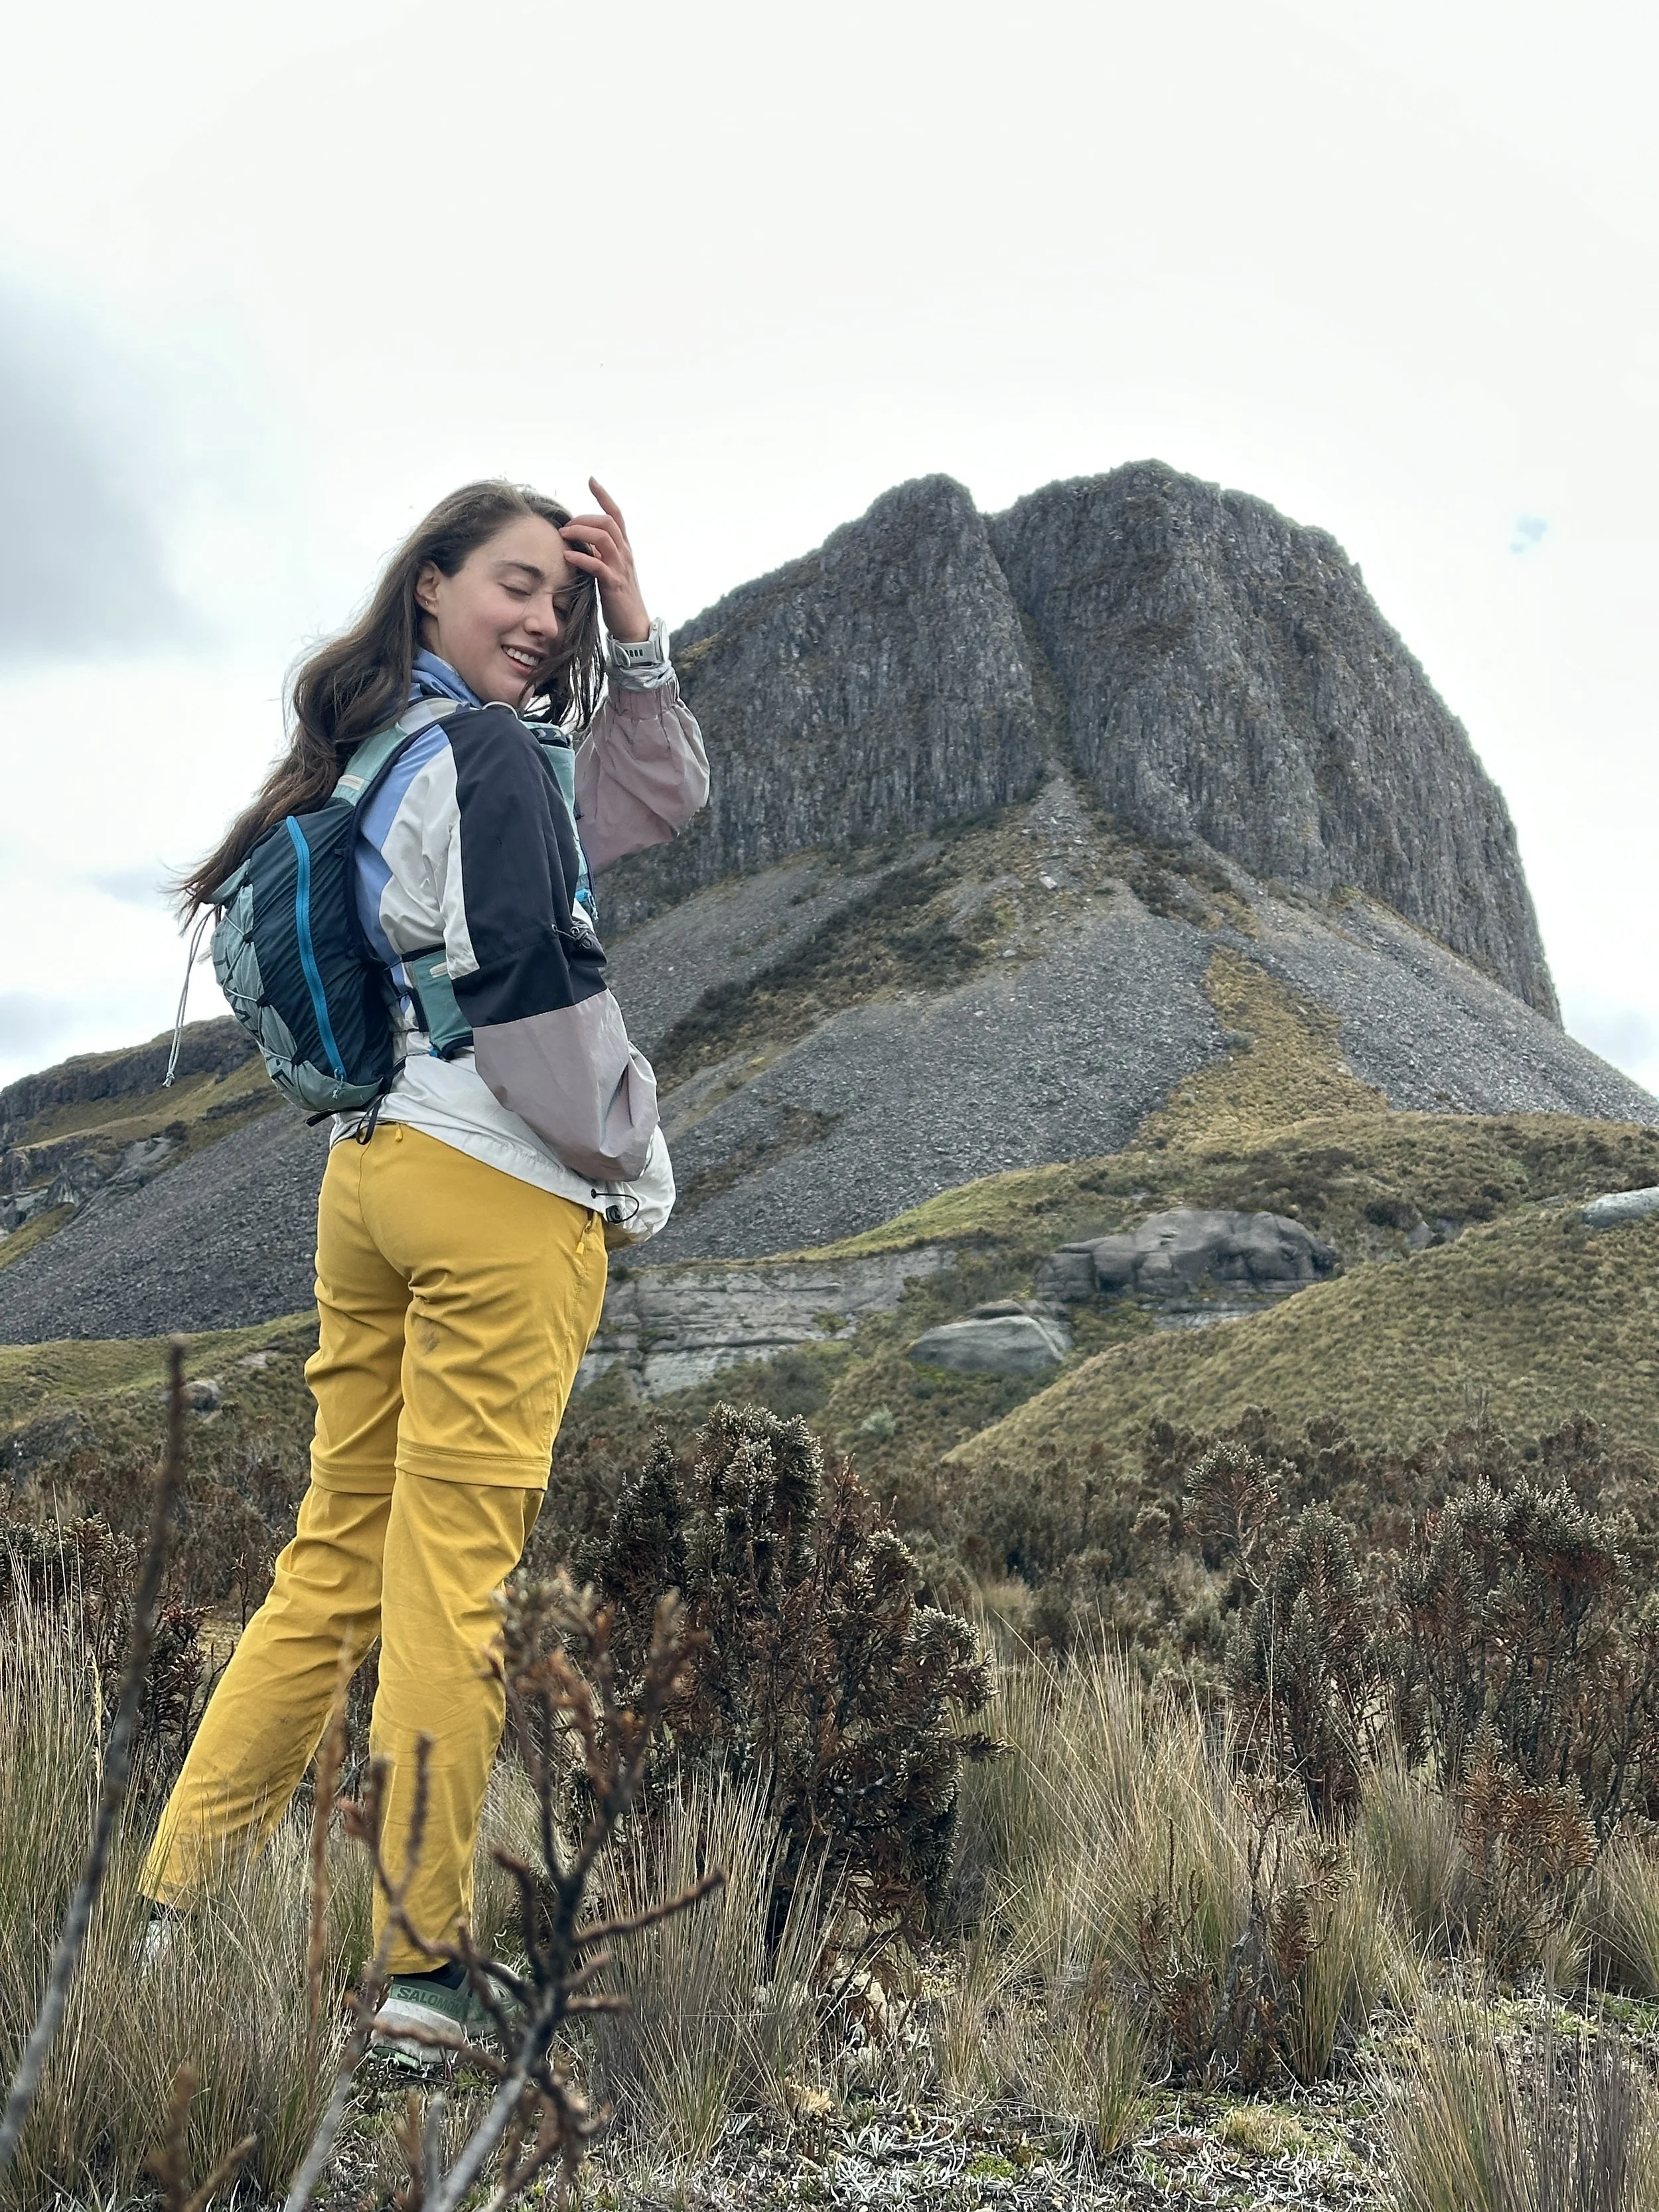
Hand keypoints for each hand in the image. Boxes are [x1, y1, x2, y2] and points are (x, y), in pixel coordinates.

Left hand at [560, 478, 650, 642]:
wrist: (634, 626)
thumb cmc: (618, 598)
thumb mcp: (609, 569)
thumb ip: (598, 553)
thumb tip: (579, 540)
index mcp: (624, 549)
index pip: (616, 515)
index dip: (604, 497)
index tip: (591, 481)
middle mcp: (625, 554)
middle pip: (608, 523)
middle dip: (584, 519)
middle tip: (566, 527)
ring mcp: (621, 569)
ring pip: (604, 539)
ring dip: (581, 533)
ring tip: (563, 536)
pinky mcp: (614, 585)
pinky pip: (598, 566)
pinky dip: (582, 559)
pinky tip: (568, 557)